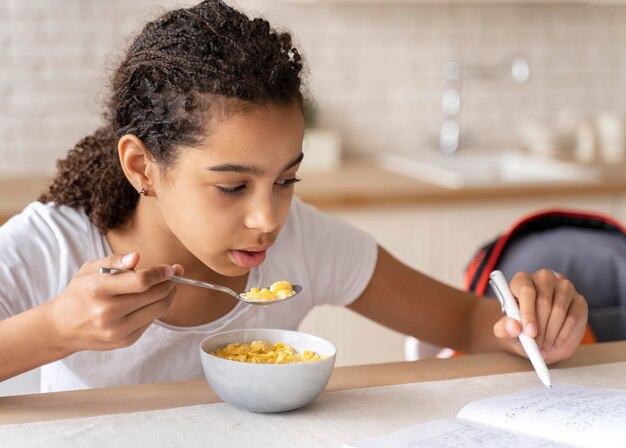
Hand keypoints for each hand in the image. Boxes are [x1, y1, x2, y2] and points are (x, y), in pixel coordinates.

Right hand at [47, 252, 183, 352]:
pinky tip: (151, 300)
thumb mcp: (89, 270)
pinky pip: (151, 321)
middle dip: (169, 282)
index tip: (171, 268)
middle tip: (175, 274)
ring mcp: (117, 330)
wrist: (62, 328)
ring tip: (168, 285)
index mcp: (97, 290)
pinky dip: (155, 308)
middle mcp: (107, 312)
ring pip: (158, 309)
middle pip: (154, 295)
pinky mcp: (125, 341)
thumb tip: (137, 257)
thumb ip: (114, 261)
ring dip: (168, 295)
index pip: (140, 281)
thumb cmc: (79, 294)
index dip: (160, 273)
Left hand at [493, 269, 587, 363]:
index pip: (525, 289)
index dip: (527, 312)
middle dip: (540, 327)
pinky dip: (564, 334)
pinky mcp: (579, 300)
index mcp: (522, 280)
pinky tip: (555, 343)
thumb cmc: (521, 330)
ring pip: (559, 309)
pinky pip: (573, 317)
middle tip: (536, 345)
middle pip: (543, 300)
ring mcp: (563, 287)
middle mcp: (543, 278)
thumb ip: (504, 329)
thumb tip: (513, 326)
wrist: (540, 337)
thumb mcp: (508, 333)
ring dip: (551, 333)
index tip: (529, 332)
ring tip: (544, 346)